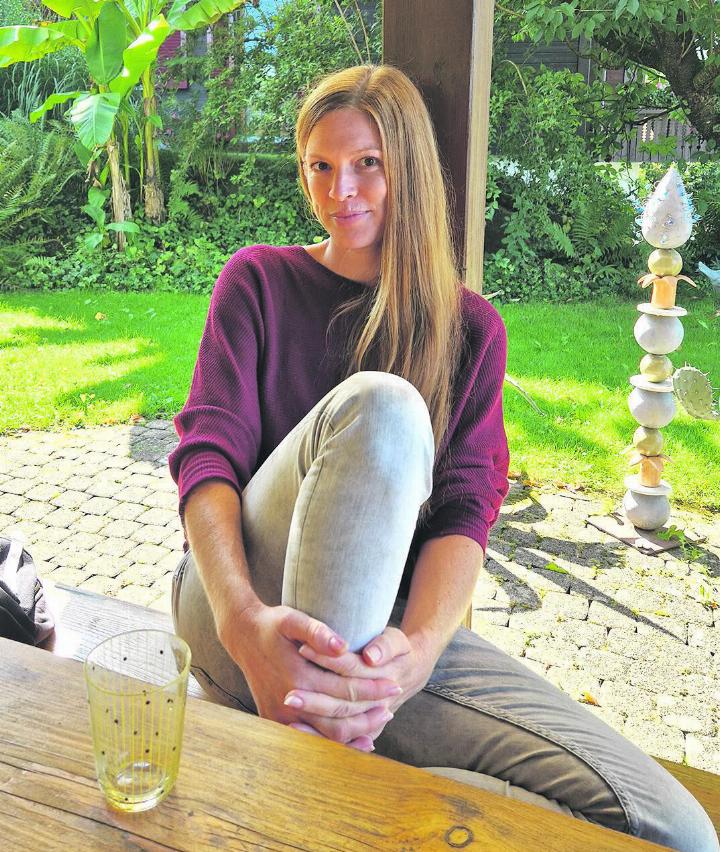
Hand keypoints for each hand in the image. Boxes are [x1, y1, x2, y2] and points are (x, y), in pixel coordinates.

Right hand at [219, 602, 401, 750]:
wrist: (242, 637)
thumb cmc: (272, 625)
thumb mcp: (292, 618)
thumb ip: (317, 632)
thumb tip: (343, 646)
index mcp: (298, 676)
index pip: (346, 690)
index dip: (373, 689)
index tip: (394, 684)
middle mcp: (290, 702)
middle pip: (340, 719)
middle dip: (370, 714)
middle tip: (392, 706)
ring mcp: (282, 716)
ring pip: (327, 737)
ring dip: (356, 731)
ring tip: (378, 721)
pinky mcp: (276, 721)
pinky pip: (310, 741)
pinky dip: (334, 743)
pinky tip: (354, 740)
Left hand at [290, 626, 433, 742]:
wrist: (410, 673)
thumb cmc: (398, 652)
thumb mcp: (397, 641)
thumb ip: (386, 646)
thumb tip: (370, 657)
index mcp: (385, 678)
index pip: (351, 670)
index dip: (327, 659)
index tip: (302, 649)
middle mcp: (379, 704)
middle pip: (342, 705)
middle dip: (314, 700)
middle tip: (288, 694)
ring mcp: (371, 720)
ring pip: (340, 728)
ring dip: (313, 721)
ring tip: (288, 710)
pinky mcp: (365, 730)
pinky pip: (340, 740)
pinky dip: (318, 737)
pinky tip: (294, 730)